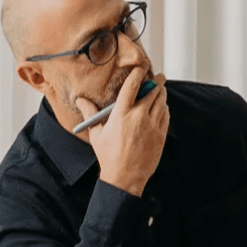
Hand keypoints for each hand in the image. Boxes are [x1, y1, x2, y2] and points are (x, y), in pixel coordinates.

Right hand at [81, 67, 168, 196]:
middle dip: (156, 81)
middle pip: (152, 91)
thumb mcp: (97, 133)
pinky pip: (166, 115)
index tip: (142, 68)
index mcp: (121, 114)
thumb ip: (91, 113)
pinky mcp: (160, 135)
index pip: (132, 86)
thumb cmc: (109, 156)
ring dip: (161, 93)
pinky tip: (162, 107)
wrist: (125, 178)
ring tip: (160, 89)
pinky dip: (164, 108)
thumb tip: (80, 100)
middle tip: (158, 77)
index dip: (138, 73)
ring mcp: (152, 125)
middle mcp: (138, 116)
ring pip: (161, 101)